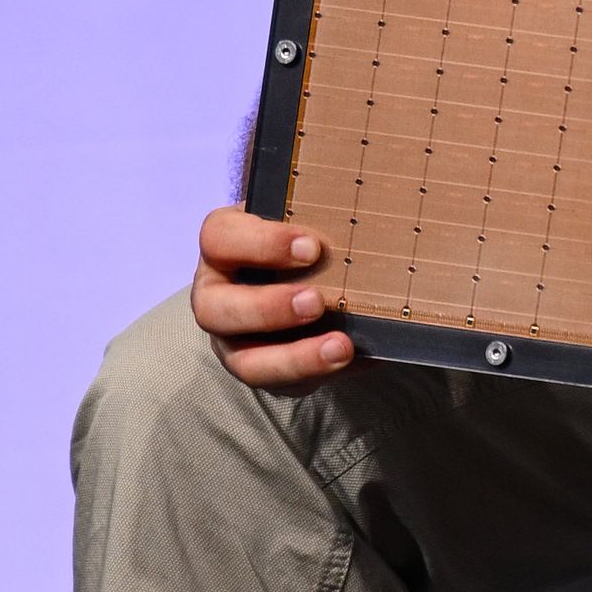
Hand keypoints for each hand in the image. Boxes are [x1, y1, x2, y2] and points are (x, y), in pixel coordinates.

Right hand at [191, 205, 354, 387]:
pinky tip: (350, 360)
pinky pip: (280, 382)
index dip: (262, 243)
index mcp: (224, 244)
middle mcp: (217, 293)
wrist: (308, 274)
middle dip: (267, 308)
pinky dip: (315, 373)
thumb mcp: (307, 217)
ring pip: (244, 360)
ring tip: (341, 346)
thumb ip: (322, 211)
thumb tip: (377, 208)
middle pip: (215, 309)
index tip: (313, 246)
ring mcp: (233, 338)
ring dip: (293, 357)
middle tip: (316, 302)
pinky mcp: (261, 368)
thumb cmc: (303, 236)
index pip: (220, 237)